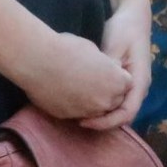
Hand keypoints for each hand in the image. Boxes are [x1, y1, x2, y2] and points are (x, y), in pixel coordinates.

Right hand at [16, 30, 133, 121]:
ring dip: (92, 102)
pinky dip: (76, 106)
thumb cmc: (69, 49)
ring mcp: (86, 111)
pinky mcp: (68, 117)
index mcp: (116, 82)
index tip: (107, 69)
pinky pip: (78, 114)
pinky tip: (66, 93)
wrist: (39, 62)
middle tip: (93, 79)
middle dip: (108, 92)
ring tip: (79, 87)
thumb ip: (105, 65)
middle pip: (114, 100)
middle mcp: (105, 101)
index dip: (117, 76)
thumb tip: (102, 68)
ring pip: (96, 111)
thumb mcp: (95, 50)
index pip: (126, 84)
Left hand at [81, 2, 152, 129]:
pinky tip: (86, 102)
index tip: (84, 120)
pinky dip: (103, 106)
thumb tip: (99, 88)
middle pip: (123, 116)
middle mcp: (139, 86)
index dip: (106, 122)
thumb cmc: (124, 29)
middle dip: (102, 122)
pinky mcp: (124, 81)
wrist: (132, 14)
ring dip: (102, 115)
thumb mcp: (115, 46)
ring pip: (119, 110)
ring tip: (79, 113)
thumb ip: (108, 68)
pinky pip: (116, 101)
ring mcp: (133, 84)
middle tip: (77, 120)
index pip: (127, 113)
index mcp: (140, 80)